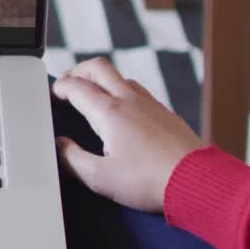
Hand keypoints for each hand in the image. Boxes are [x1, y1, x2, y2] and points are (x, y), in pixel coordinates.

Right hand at [52, 58, 203, 213]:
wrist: (196, 181)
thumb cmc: (149, 181)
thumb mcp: (99, 177)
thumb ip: (72, 160)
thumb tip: (60, 147)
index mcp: (109, 112)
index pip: (76, 87)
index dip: (59, 87)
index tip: (52, 93)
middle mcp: (129, 100)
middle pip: (98, 67)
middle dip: (77, 70)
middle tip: (68, 82)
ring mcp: (151, 104)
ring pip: (120, 77)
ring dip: (102, 79)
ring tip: (93, 95)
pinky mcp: (166, 113)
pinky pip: (139, 91)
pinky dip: (122, 91)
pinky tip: (123, 111)